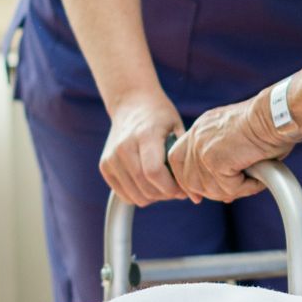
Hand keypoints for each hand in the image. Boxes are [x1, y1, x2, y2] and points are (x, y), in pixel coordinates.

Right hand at [100, 89, 185, 206]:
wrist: (131, 104)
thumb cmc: (160, 117)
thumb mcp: (178, 128)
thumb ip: (185, 158)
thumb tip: (196, 194)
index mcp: (145, 135)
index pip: (153, 172)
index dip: (171, 188)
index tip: (182, 188)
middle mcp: (124, 146)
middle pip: (144, 187)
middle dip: (165, 195)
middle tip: (176, 189)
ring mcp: (111, 157)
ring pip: (134, 195)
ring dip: (153, 197)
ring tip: (163, 185)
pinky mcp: (105, 165)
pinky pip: (123, 194)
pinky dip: (139, 195)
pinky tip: (148, 184)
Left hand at [167, 93, 290, 201]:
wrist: (277, 114)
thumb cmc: (268, 122)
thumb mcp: (236, 136)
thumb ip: (224, 156)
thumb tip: (226, 188)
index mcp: (200, 128)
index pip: (177, 158)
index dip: (185, 179)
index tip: (197, 194)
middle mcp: (197, 137)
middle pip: (188, 178)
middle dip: (209, 192)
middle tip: (231, 194)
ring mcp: (204, 149)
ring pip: (211, 188)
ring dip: (234, 190)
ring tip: (254, 180)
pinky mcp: (216, 162)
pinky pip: (230, 189)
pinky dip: (248, 188)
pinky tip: (259, 178)